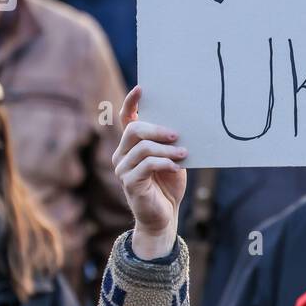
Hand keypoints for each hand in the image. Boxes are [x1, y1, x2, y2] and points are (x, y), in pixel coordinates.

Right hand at [113, 86, 187, 258]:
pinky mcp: (129, 183)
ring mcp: (123, 169)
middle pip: (134, 130)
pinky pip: (146, 165)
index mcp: (131, 146)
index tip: (141, 88)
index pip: (126, 119)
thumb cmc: (168, 186)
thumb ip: (170, 143)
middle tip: (177, 133)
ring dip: (165, 149)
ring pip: (142, 147)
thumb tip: (182, 125)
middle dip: (157, 129)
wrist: (164, 217)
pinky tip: (176, 166)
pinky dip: (164, 162)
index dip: (131, 102)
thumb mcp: (172, 159)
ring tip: (183, 153)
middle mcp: (122, 154)